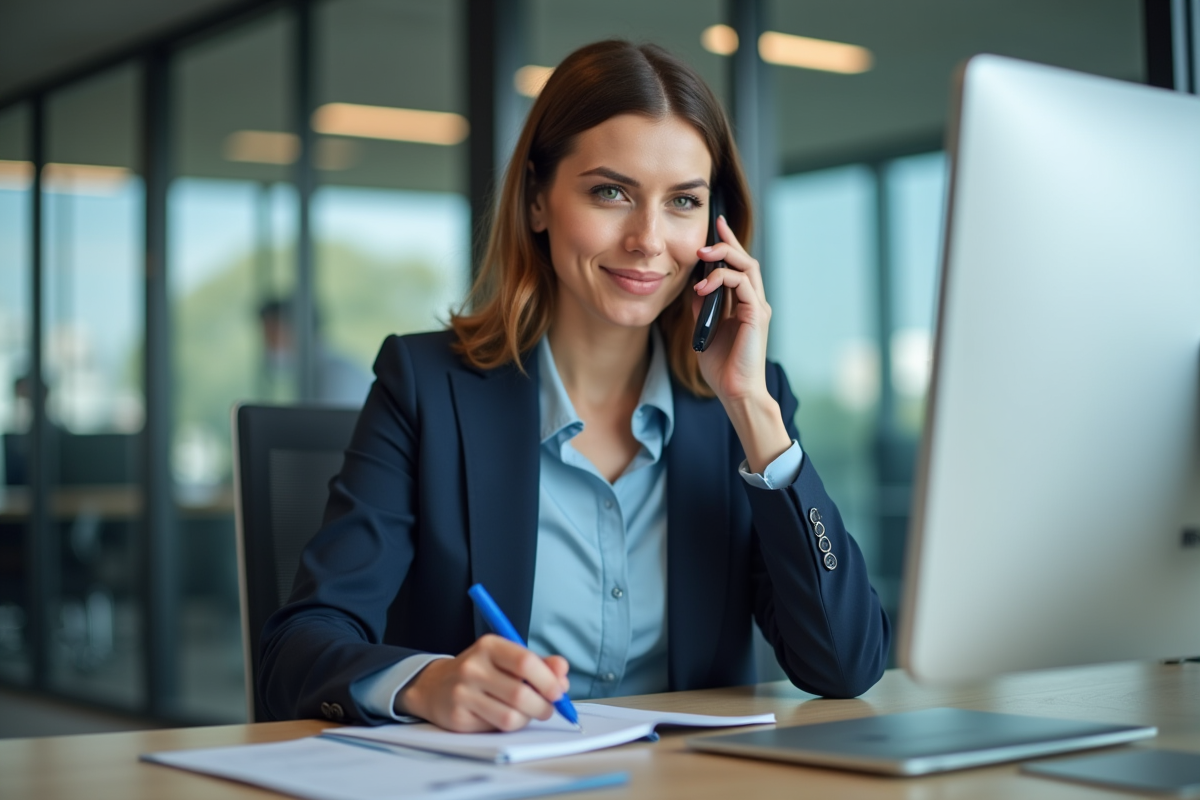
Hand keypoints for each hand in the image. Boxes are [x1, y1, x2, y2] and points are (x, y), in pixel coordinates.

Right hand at [397, 635, 569, 731]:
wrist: (435, 686)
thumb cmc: (481, 671)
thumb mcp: (507, 658)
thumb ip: (538, 663)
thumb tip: (563, 671)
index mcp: (489, 646)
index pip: (525, 662)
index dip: (548, 680)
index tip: (559, 691)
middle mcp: (473, 667)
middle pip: (521, 694)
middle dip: (543, 706)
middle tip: (548, 708)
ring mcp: (463, 693)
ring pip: (511, 716)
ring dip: (528, 718)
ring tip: (527, 712)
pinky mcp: (458, 717)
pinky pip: (497, 728)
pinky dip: (510, 725)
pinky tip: (505, 716)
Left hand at [693, 215, 790, 472]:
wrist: (734, 391)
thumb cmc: (721, 366)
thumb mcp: (703, 329)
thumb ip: (702, 307)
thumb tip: (694, 286)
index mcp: (743, 304)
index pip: (737, 267)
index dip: (728, 244)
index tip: (717, 225)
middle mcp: (753, 302)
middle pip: (745, 260)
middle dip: (726, 244)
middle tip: (704, 241)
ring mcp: (757, 308)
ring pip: (747, 267)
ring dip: (723, 258)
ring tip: (702, 256)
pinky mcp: (756, 316)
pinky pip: (743, 285)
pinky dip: (722, 280)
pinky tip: (703, 287)